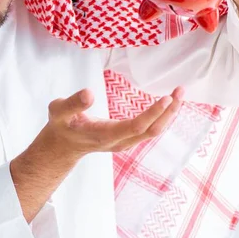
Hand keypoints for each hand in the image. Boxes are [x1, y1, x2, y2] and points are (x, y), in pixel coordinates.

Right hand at [10, 86, 183, 222]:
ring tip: (178, 94)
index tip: (166, 98)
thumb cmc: (60, 126)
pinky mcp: (127, 139)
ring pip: (153, 132)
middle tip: (180, 91)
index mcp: (104, 134)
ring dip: (168, 114)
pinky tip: (168, 104)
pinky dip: (162, 117)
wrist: (62, 147)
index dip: (152, 114)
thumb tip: (89, 93)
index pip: (135, 126)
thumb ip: (72, 103)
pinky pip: (149, 130)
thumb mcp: (58, 111)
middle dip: (168, 112)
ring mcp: (124, 142)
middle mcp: (119, 141)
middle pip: (151, 131)